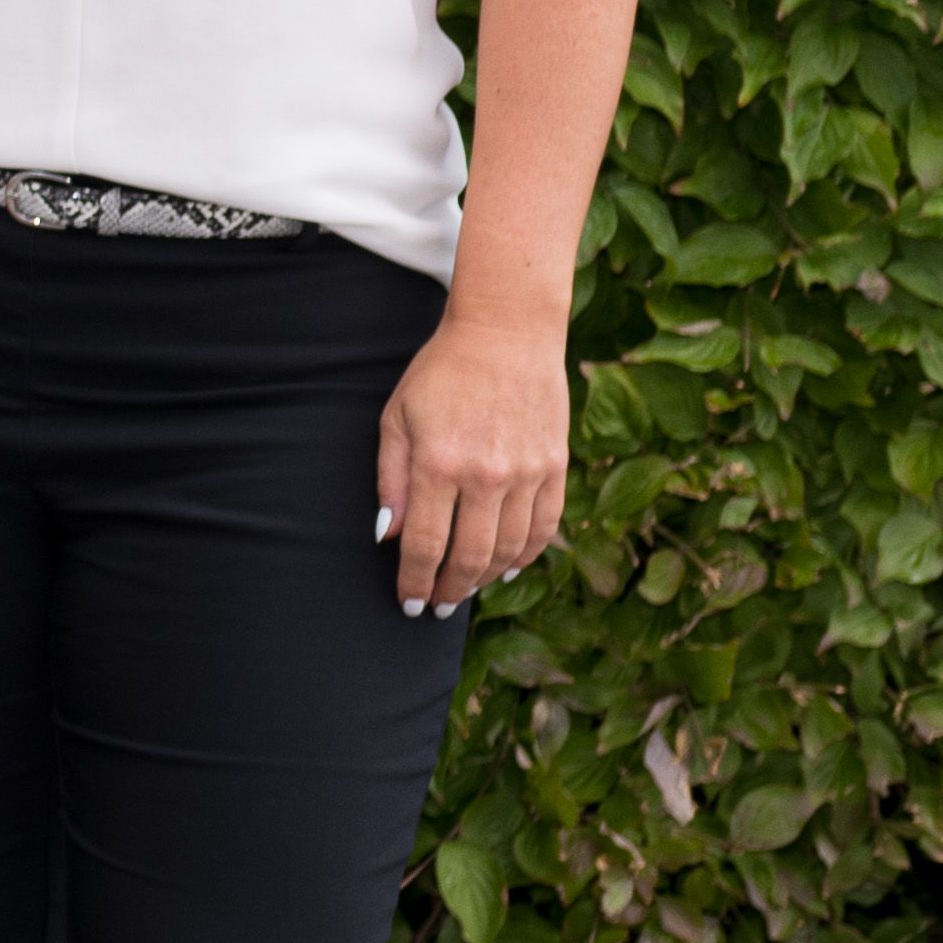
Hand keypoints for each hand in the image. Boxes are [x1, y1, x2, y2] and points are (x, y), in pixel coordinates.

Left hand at [380, 303, 570, 617]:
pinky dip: (527, 555)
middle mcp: (486, 475)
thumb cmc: (440, 375)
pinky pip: (545, 526)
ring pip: (510, 548)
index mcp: (438, 464)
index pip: (425, 543)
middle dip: (450, 590)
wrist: (506, 336)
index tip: (409, 603)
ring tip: (466, 590)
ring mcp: (528, 473)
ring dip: (486, 578)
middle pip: (469, 555)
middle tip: (437, 607)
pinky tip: (507, 568)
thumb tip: (387, 535)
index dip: (415, 581)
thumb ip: (390, 479)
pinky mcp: (556, 467)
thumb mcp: (396, 418)